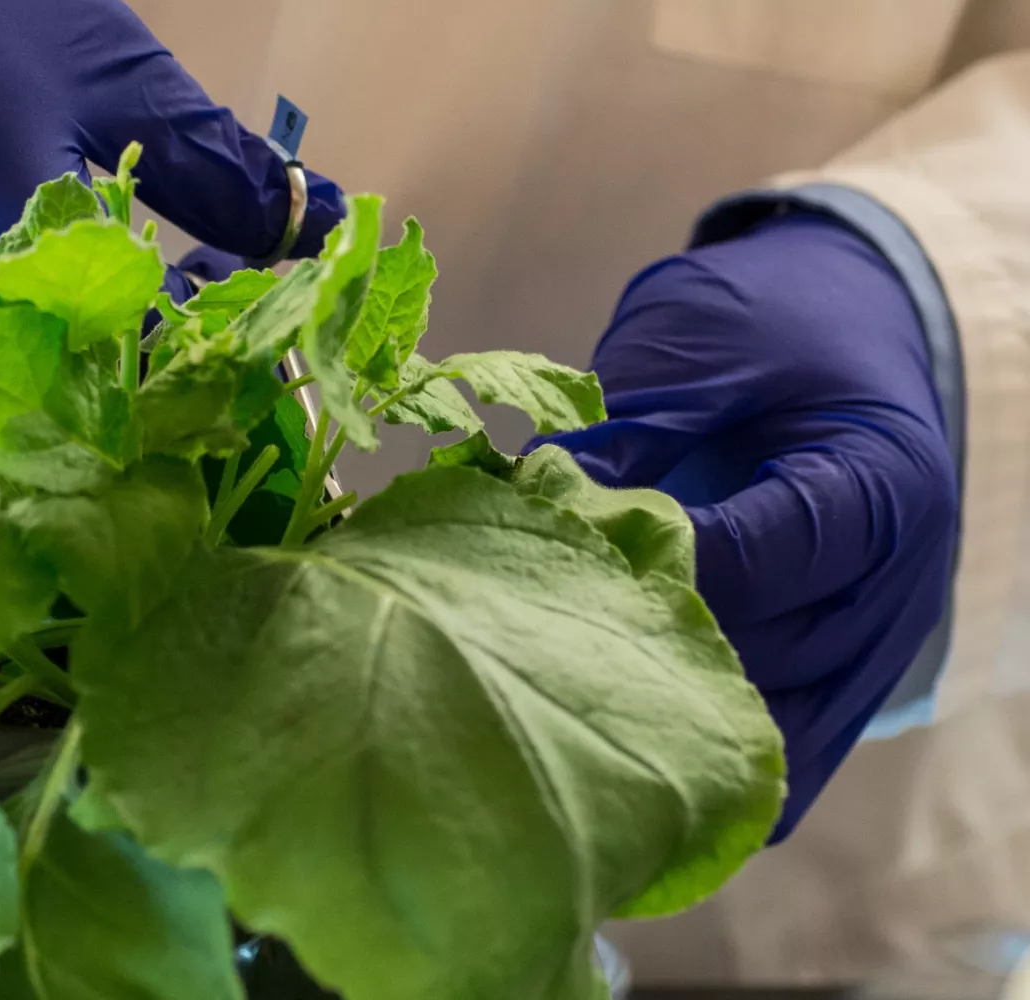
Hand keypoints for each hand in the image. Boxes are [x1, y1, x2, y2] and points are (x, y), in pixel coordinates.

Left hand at [545, 212, 957, 839]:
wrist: (841, 322)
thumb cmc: (768, 323)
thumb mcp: (694, 345)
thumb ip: (628, 430)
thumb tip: (532, 500)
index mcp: (876, 483)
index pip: (765, 556)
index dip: (654, 569)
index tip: (554, 567)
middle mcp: (895, 581)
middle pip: (767, 656)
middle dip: (643, 657)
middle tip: (525, 657)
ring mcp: (876, 645)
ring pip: (777, 731)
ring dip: (672, 731)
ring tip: (555, 721)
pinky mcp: (844, 682)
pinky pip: (787, 758)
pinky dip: (711, 772)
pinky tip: (623, 787)